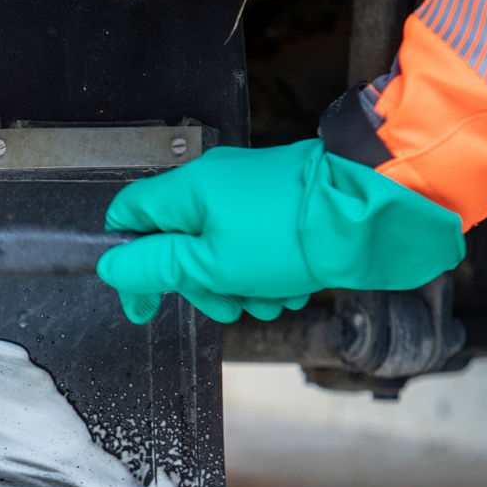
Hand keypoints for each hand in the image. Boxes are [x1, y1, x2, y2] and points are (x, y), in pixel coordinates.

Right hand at [97, 139, 464, 322]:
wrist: (373, 214)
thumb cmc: (296, 234)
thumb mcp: (211, 264)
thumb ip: (155, 267)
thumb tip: (113, 268)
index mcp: (189, 188)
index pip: (128, 217)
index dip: (128, 263)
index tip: (142, 301)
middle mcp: (216, 184)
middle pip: (177, 243)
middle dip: (198, 284)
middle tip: (223, 302)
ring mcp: (251, 195)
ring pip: (220, 252)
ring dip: (237, 285)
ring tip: (265, 297)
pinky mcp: (282, 209)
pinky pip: (255, 248)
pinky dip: (265, 274)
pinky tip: (287, 289)